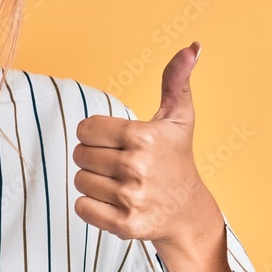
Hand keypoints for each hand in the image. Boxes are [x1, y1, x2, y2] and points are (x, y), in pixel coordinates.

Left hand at [72, 40, 220, 246]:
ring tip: (119, 183)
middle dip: (93, 157)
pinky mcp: (124, 225)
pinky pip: (81, 207)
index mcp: (143, 137)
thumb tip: (192, 47)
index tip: (114, 142)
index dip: (94, 134)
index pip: (85, 129)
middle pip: (80, 155)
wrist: (189, 213)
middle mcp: (137, 167)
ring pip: (79, 181)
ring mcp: (131, 198)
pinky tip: (113, 202)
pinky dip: (91, 205)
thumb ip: (176, 81)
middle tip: (117, 164)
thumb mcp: (179, 118)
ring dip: (93, 182)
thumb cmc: (177, 160)